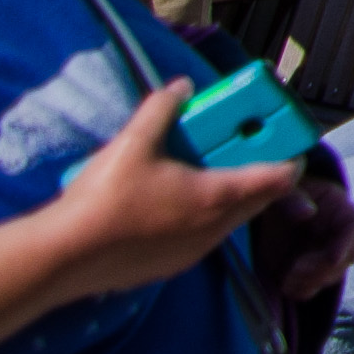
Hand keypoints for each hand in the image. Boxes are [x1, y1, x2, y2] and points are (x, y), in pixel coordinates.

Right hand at [40, 87, 293, 293]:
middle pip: (256, 201)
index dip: (288, 160)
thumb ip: (162, 108)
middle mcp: (214, 229)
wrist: (65, 256)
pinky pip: (203, 237)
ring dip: (229, 197)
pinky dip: (203, 217)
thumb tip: (181, 87)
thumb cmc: (104, 199)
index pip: (275, 180)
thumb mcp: (133, 142)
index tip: (289, 145)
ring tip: (206, 172)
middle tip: (245, 150)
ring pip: (229, 221)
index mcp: (216, 198)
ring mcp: (194, 252)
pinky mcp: (172, 266)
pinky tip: (174, 202)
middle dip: (259, 176)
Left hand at [257, 168, 353, 305]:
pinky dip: (301, 290)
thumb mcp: (282, 191)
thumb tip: (308, 212)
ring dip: (312, 280)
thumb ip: (294, 198)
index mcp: (338, 209)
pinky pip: (313, 288)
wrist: (257, 207)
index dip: (348, 243)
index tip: (332, 258)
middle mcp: (337, 234)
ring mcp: (323, 255)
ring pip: (333, 275)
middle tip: (296, 268)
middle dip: (325, 267)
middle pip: (349, 256)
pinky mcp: (306, 272)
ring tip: (288, 276)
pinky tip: (284, 283)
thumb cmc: (276, 194)